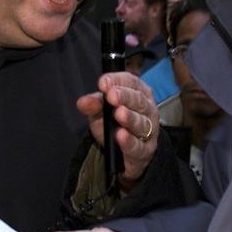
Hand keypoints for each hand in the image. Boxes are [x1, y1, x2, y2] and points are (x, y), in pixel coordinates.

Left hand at [78, 72, 158, 188]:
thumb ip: (93, 104)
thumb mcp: (100, 110)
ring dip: (130, 118)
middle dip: (125, 97)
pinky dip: (129, 141)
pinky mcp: (146, 149)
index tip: (102, 83)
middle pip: (138, 100)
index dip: (117, 81)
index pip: (130, 81)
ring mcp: (149, 129)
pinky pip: (139, 145)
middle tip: (112, 96)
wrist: (120, 150)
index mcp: (137, 91)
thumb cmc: (113, 122)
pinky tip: (121, 136)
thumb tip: (83, 102)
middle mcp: (147, 108)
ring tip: (119, 114)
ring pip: (141, 122)